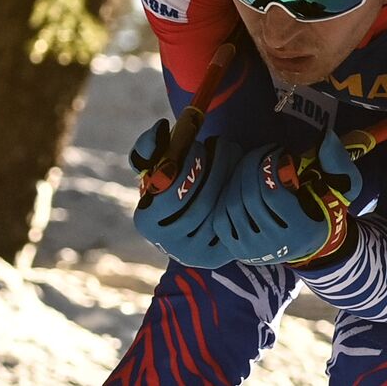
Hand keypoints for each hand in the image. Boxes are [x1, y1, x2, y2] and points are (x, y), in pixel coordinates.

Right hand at [129, 119, 241, 268]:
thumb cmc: (170, 182)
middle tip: (223, 143)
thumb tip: (162, 129)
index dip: (188, 166)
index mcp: (146, 220)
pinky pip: (234, 223)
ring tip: (233, 153)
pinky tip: (240, 176)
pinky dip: (239, 196)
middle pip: (200, 206)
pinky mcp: (217, 257)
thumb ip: (149, 145)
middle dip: (216, 167)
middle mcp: (168, 244)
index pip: (171, 195)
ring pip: (220, 213)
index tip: (199, 143)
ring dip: (231, 176)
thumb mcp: (154, 163)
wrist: (190, 215)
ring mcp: (194, 254)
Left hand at [213, 130, 362, 265]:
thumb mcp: (342, 186)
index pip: (272, 193)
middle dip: (251, 165)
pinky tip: (239, 183)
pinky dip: (226, 196)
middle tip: (260, 151)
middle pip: (250, 197)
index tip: (277, 152)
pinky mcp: (238, 251)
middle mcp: (276, 245)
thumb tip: (326, 135)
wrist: (313, 243)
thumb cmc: (326, 208)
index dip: (270, 165)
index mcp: (302, 231)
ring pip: (233, 206)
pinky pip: (221, 218)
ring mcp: (254, 251)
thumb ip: (336, 161)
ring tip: (250, 164)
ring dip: (238, 177)